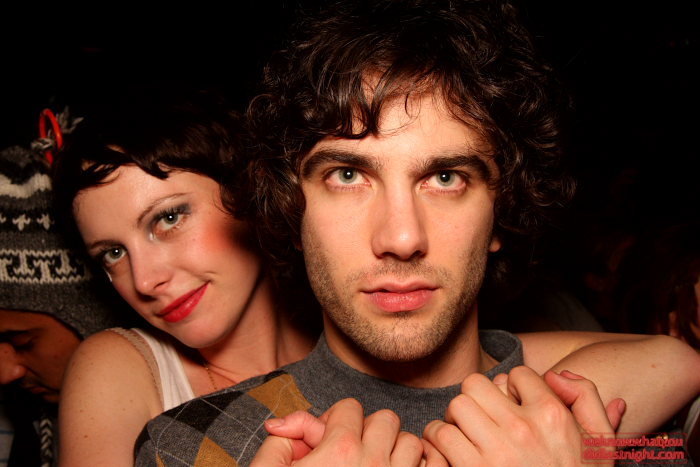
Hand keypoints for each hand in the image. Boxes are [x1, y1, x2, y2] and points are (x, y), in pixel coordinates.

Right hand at [252, 398, 422, 465]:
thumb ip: (279, 440)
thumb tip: (283, 424)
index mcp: (339, 450)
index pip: (348, 407)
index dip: (332, 421)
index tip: (323, 443)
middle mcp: (373, 463)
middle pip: (385, 419)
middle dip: (367, 431)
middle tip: (350, 454)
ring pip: (411, 442)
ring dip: (395, 451)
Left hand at [423, 366, 615, 465]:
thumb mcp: (601, 445)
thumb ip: (586, 400)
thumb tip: (558, 374)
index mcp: (552, 417)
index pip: (516, 374)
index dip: (513, 388)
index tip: (513, 408)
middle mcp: (523, 429)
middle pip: (476, 384)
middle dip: (477, 399)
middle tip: (482, 418)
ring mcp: (496, 452)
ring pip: (456, 406)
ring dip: (455, 419)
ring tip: (465, 434)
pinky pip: (440, 436)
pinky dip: (439, 442)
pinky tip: (452, 453)